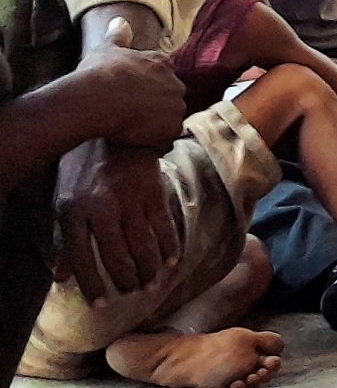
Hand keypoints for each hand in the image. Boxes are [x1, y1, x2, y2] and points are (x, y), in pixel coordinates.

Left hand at [55, 143, 179, 300]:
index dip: (92, 285)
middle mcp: (102, 208)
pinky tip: (171, 263)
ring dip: (148, 270)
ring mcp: (131, 201)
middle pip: (115, 256)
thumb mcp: (67, 203)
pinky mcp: (154, 193)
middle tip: (132, 292)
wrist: (117, 135)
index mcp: (75, 212)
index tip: (101, 305)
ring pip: (142, 246)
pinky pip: (164, 228)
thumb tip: (61, 278)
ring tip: (151, 285)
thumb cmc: (87, 173)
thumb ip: (65, 241)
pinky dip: (169, 248)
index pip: (81, 257)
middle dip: (125, 280)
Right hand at [71, 16, 186, 149]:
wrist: (98, 98)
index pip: (163, 75)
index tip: (132, 93)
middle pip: (169, 96)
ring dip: (156, 123)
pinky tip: (138, 139)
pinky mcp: (173, 127)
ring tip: (132, 127)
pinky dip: (156, 139)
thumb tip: (120, 20)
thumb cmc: (99, 73)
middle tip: (130, 112)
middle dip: (154, 104)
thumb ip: (118, 36)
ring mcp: (177, 105)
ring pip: (170, 117)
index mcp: (162, 63)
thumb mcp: (106, 50)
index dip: (147, 86)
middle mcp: (176, 83)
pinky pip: (167, 137)